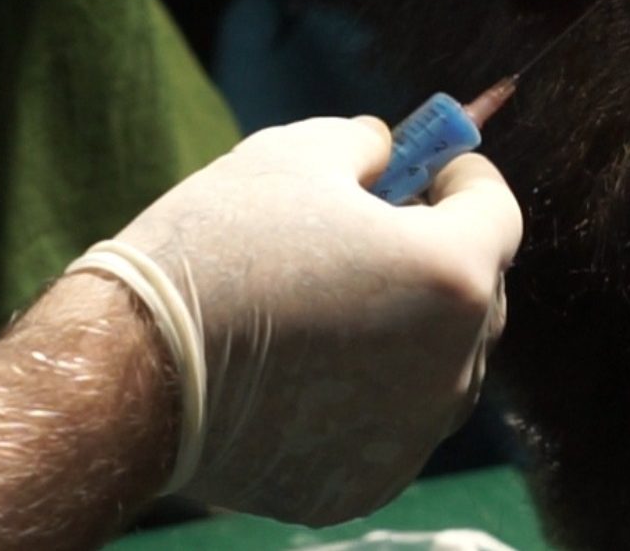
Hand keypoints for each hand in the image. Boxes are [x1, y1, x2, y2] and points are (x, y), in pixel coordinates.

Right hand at [71, 117, 520, 524]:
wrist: (132, 374)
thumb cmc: (216, 252)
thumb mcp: (292, 155)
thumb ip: (366, 145)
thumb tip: (389, 155)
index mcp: (451, 276)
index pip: (497, 211)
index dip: (462, 178)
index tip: (429, 168)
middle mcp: (454, 366)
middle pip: (478, 292)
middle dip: (438, 252)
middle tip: (372, 228)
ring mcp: (413, 435)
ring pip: (440, 363)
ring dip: (408, 327)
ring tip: (326, 301)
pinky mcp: (368, 483)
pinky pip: (392, 421)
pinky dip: (367, 391)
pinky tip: (302, 368)